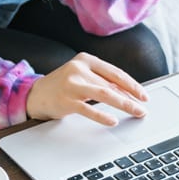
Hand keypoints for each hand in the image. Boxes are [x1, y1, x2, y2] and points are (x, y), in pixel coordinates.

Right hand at [26, 52, 148, 125]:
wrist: (35, 94)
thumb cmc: (63, 86)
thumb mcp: (82, 76)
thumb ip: (101, 81)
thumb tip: (128, 93)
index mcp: (86, 59)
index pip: (115, 72)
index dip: (132, 84)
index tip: (143, 95)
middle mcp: (79, 68)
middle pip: (111, 84)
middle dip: (131, 97)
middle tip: (143, 107)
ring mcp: (72, 84)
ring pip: (104, 94)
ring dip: (123, 104)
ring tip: (135, 112)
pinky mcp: (66, 100)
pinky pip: (88, 109)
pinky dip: (103, 115)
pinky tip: (113, 120)